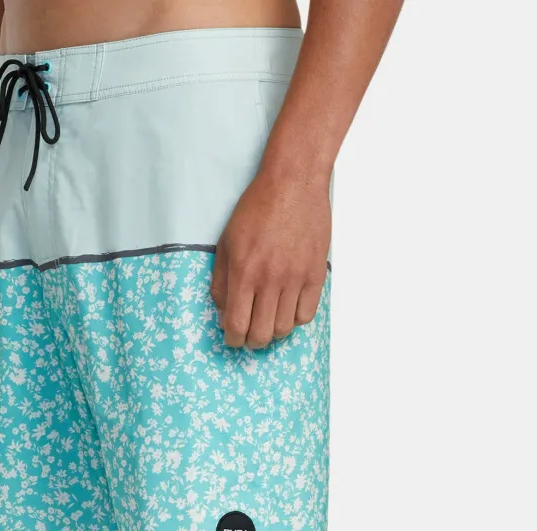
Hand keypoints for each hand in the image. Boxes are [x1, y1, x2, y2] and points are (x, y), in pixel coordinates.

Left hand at [211, 164, 330, 348]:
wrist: (293, 183)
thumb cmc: (257, 209)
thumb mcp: (226, 242)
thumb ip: (221, 280)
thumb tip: (223, 311)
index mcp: (244, 272)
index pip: (237, 325)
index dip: (233, 339)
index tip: (232, 338)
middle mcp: (270, 280)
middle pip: (261, 334)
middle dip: (252, 341)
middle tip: (250, 334)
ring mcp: (295, 278)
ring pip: (285, 329)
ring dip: (274, 332)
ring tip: (269, 322)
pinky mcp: (315, 274)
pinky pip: (306, 314)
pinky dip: (295, 320)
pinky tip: (288, 310)